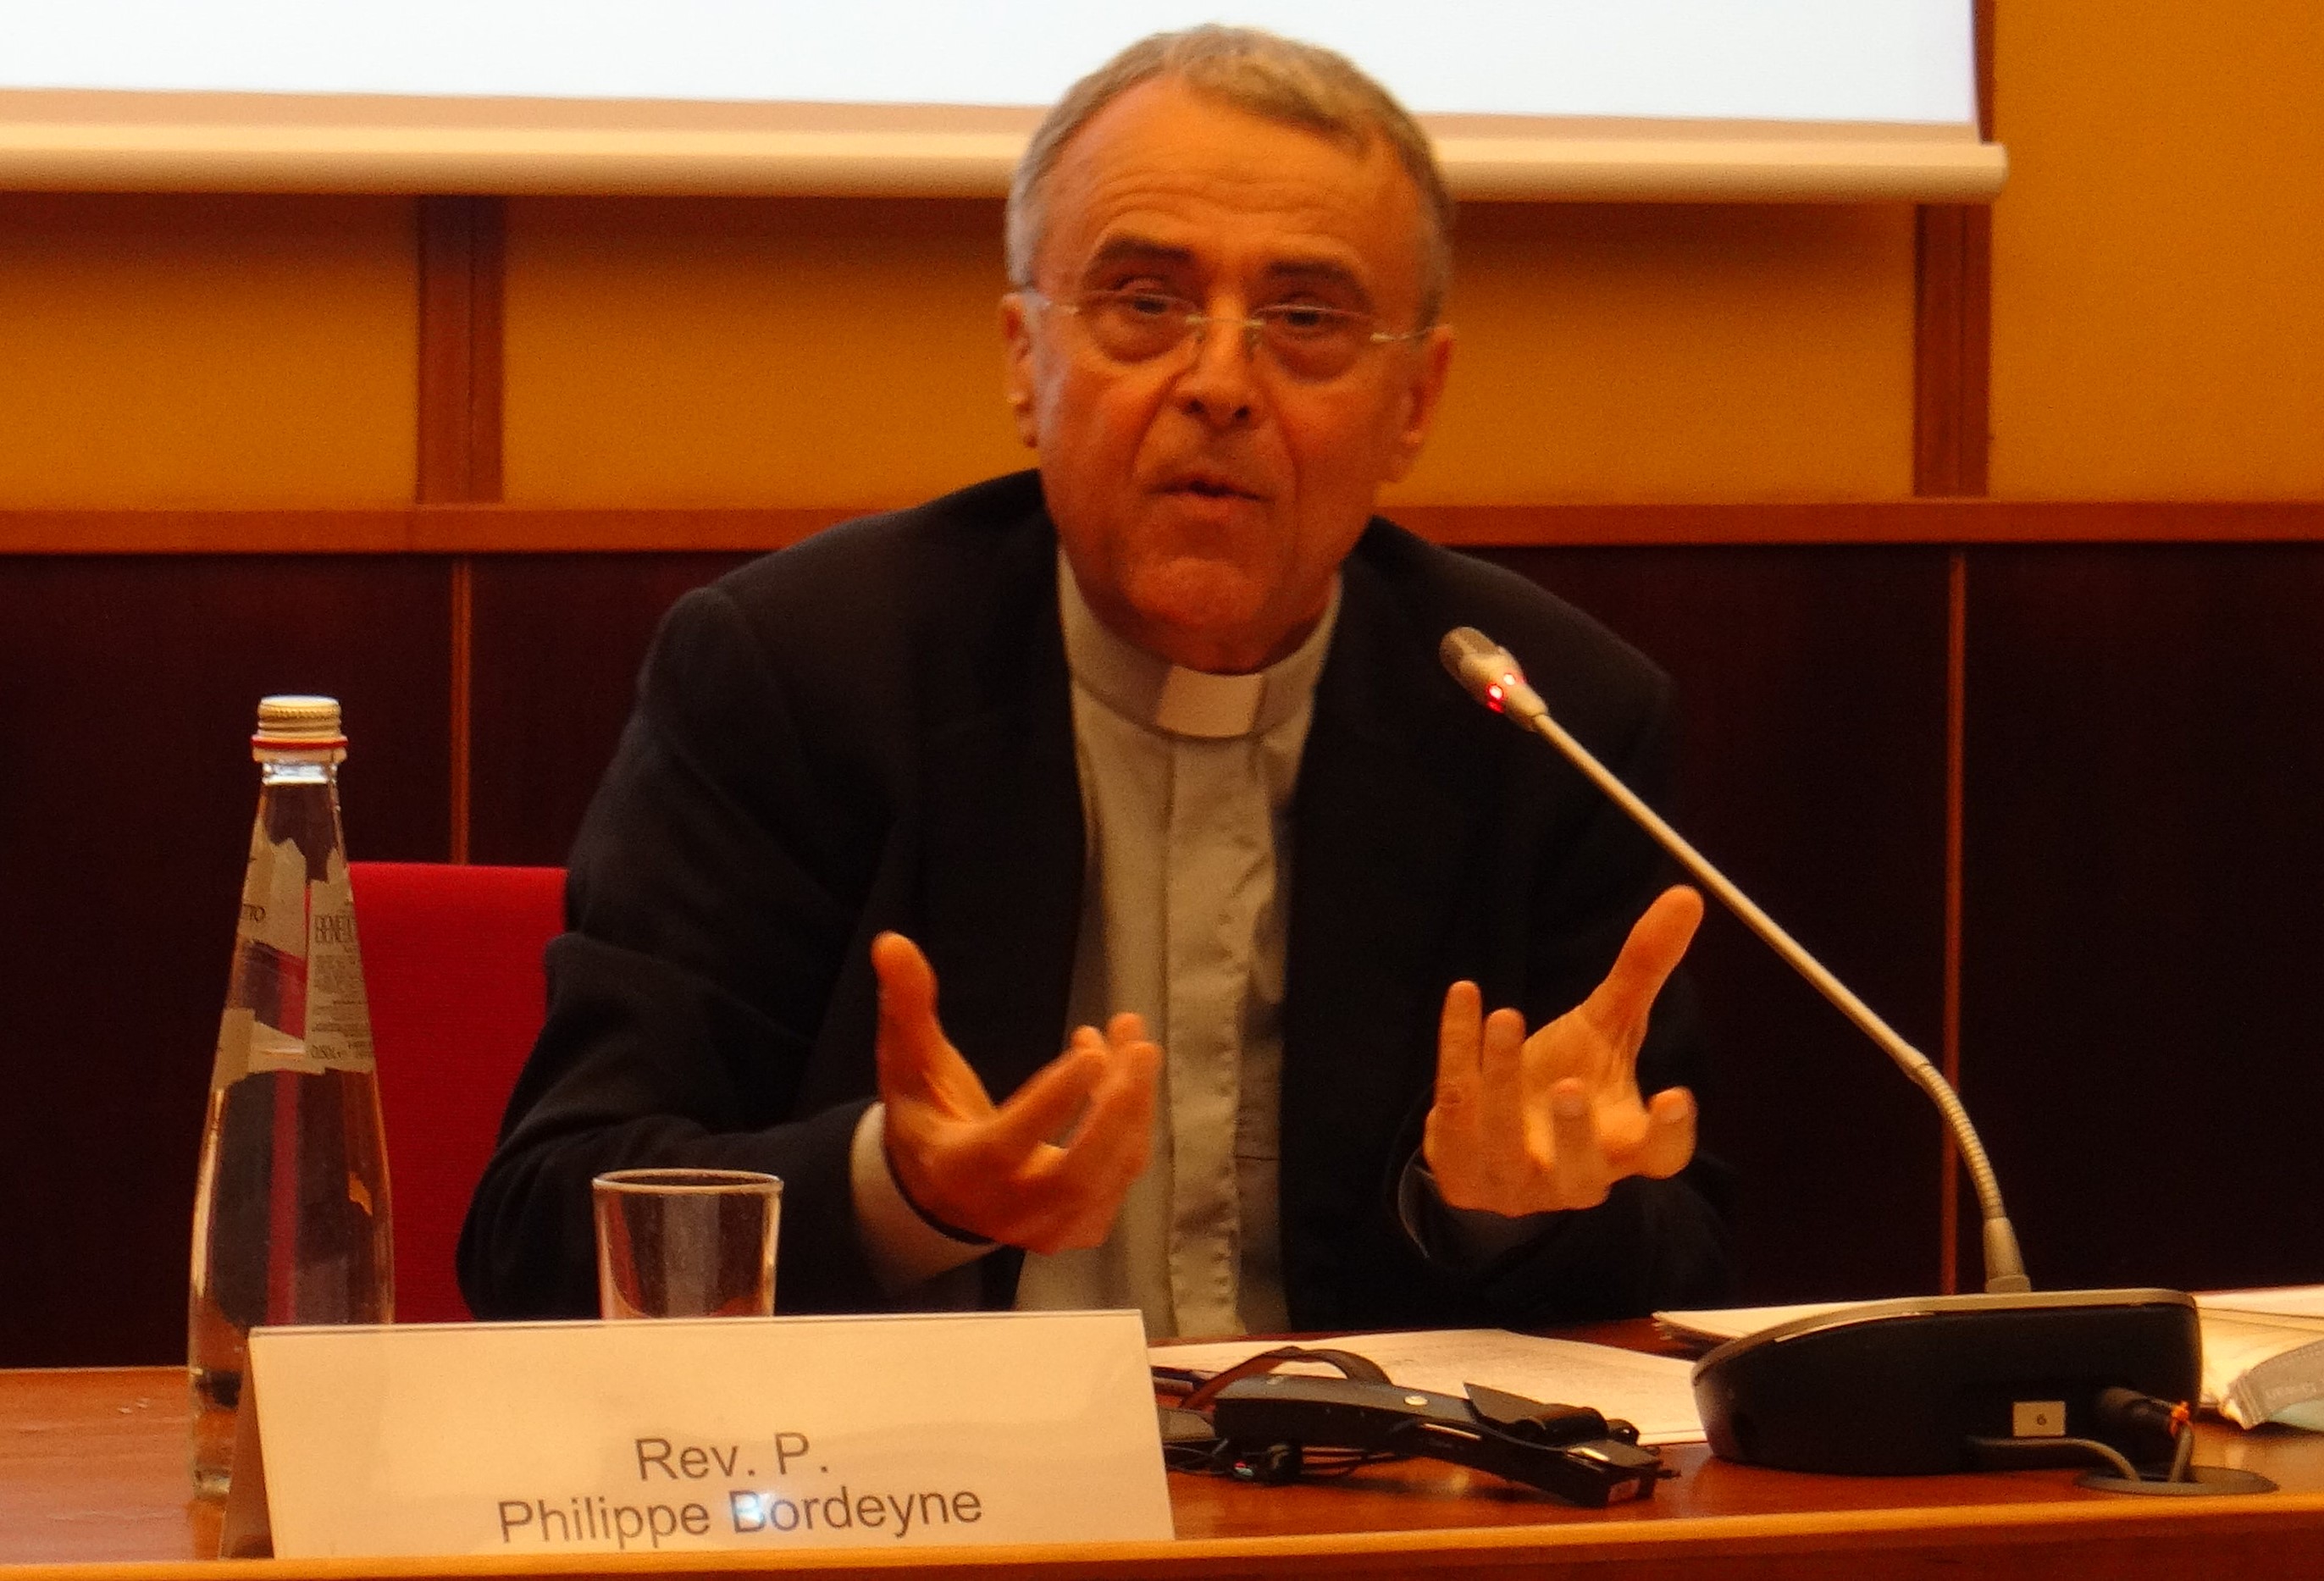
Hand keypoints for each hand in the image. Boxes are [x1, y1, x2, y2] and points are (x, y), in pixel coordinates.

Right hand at [871, 932, 1159, 1253]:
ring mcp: (1046, 1227)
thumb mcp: (907, 1063)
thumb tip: (892, 942)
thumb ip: (906, 1006)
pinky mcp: (1078, 1228)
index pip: (1009, 1144)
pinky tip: (1122, 1072)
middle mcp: (1005, 1210)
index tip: (1090, 1051)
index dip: (1053, 1101)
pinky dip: (1132, 1124)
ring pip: (1110, 1173)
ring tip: (1132, 1039)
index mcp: (957, 1170)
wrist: (939, 1190)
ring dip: (1133, 1104)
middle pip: (1077, 1173)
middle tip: (1140, 1046)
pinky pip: (1121, 1178)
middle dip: (1118, 1108)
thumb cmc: (925, 1115)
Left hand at [1424, 886, 1702, 1215]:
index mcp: (1623, 1147)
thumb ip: (1643, 972)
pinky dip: (1457, 1051)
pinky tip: (1464, 996)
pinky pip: (1455, 1108)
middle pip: (1582, 1172)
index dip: (1669, 1135)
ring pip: (1505, 1139)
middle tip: (1569, 1085)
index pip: (1660, 1156)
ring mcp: (1512, 1182)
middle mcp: (1573, 1177)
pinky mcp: (1460, 1168)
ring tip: (1507, 1016)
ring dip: (1504, 1077)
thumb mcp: (1606, 1027)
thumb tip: (1686, 896)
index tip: (1676, 1096)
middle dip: (1573, 1132)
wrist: (1492, 1136)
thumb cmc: (1568, 1079)